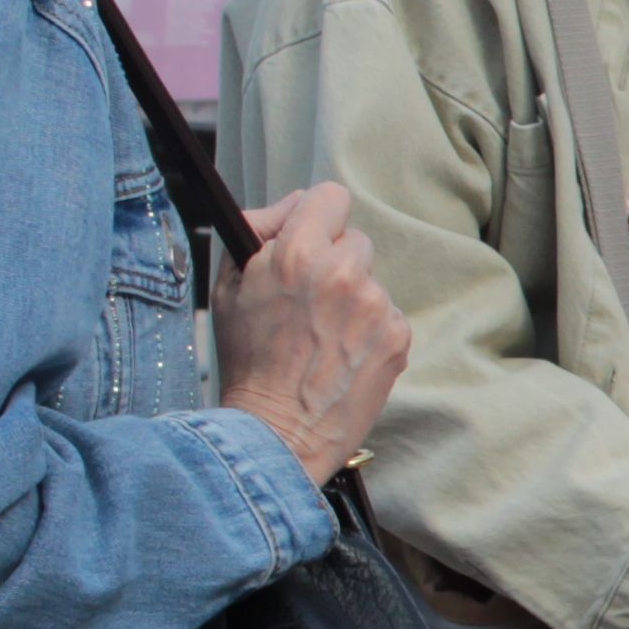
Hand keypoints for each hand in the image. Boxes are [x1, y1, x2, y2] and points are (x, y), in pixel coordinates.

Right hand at [217, 182, 405, 489]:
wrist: (279, 431)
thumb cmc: (248, 361)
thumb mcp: (230, 287)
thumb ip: (260, 234)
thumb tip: (290, 208)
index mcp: (298, 254)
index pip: (329, 197)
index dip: (316, 216)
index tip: (309, 236)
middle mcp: (344, 273)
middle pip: (353, 240)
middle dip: (333, 262)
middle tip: (308, 300)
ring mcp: (377, 306)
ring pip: (371, 280)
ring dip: (352, 298)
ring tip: (323, 335)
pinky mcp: (398, 336)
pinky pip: (386, 314)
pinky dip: (369, 329)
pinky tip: (342, 354)